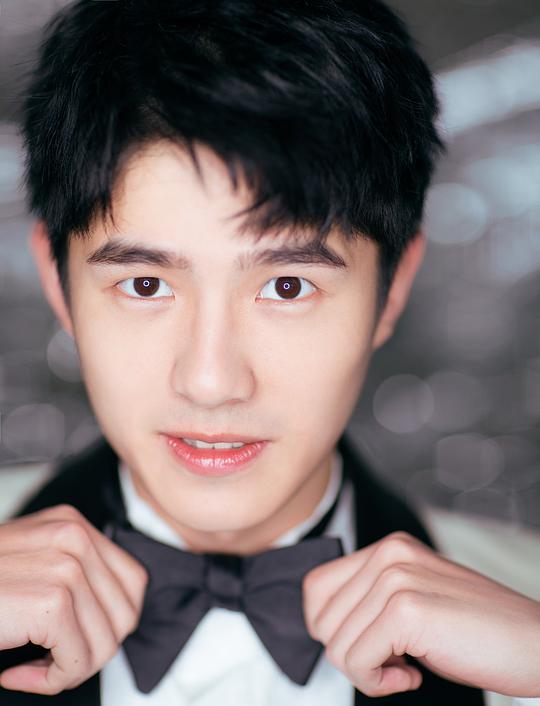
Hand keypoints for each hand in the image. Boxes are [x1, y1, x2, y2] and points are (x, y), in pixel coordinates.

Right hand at [0, 504, 147, 694]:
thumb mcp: (30, 569)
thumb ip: (73, 577)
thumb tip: (116, 617)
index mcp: (72, 526)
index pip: (133, 584)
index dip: (109, 625)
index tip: (71, 639)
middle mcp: (75, 536)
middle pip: (125, 615)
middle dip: (91, 650)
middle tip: (50, 660)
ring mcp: (66, 564)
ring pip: (105, 642)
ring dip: (68, 668)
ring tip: (30, 664)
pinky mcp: (53, 600)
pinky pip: (77, 660)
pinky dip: (51, 680)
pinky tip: (15, 671)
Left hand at [302, 531, 539, 697]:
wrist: (536, 645)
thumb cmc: (476, 634)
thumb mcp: (415, 601)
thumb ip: (372, 600)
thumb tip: (324, 625)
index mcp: (389, 548)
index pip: (316, 586)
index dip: (328, 628)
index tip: (366, 646)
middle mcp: (389, 554)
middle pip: (321, 618)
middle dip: (349, 654)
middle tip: (393, 663)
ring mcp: (396, 578)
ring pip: (336, 644)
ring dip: (367, 672)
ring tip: (407, 668)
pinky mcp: (406, 610)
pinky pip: (357, 661)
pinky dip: (378, 682)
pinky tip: (414, 677)